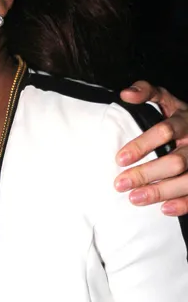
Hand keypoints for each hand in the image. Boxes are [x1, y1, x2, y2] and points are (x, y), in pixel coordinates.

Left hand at [115, 81, 187, 214]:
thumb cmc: (182, 118)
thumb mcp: (169, 101)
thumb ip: (148, 92)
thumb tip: (126, 93)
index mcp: (185, 120)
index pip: (165, 131)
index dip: (142, 144)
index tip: (120, 159)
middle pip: (175, 161)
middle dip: (147, 173)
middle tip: (120, 184)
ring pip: (187, 180)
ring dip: (161, 191)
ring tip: (135, 198)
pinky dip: (183, 203)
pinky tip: (164, 209)